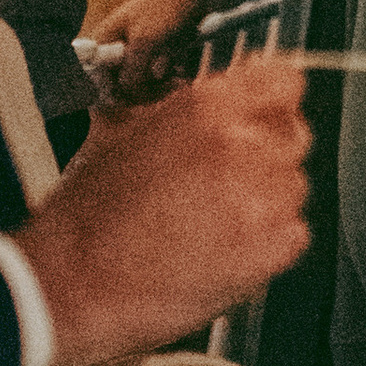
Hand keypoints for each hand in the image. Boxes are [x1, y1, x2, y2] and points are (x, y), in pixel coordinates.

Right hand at [17, 55, 308, 362]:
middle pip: (293, 133)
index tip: (264, 114)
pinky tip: (224, 251)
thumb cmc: (88, 217)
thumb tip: (224, 98)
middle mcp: (244, 143)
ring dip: (266, 200)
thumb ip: (188, 110)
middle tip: (227, 181)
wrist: (71, 285)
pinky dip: (268, 244)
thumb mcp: (128, 132)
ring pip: (294, 185)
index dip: (272, 100)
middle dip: (267, 154)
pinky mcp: (273, 247)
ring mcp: (264, 196)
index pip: (285, 80)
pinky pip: (293, 234)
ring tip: (214, 223)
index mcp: (209, 107)